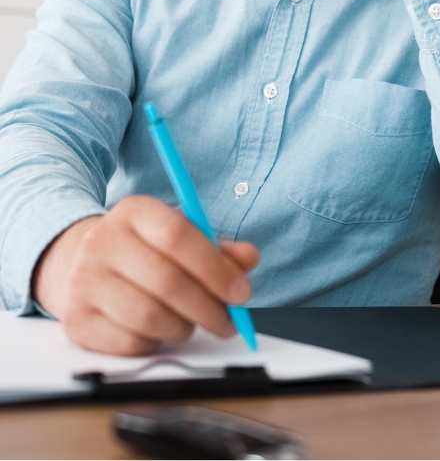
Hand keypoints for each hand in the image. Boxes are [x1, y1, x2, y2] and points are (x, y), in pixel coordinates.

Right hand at [32, 196, 258, 355]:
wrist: (74, 261)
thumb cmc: (139, 249)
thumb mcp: (175, 234)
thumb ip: (215, 247)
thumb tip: (249, 258)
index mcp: (133, 211)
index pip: (178, 236)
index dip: (216, 269)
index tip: (241, 293)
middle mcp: (103, 242)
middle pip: (167, 281)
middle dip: (208, 308)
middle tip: (228, 321)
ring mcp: (85, 282)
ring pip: (150, 317)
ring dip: (184, 327)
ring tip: (191, 323)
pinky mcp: (77, 320)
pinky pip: (131, 344)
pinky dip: (156, 344)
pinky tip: (160, 331)